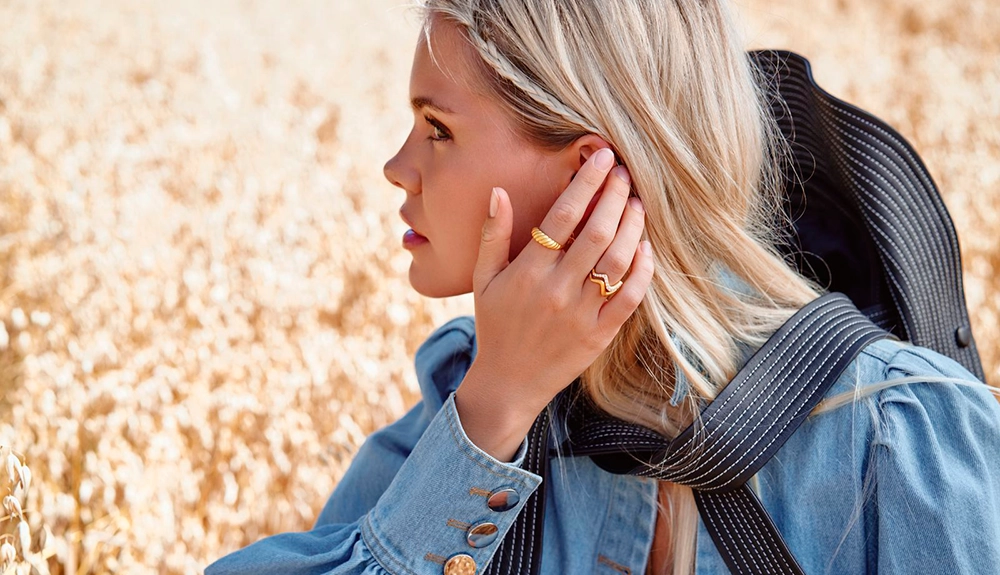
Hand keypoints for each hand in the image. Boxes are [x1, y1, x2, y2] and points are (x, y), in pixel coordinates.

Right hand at [455, 147, 654, 460]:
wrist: (508, 383)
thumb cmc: (495, 326)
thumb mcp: (482, 280)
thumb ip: (492, 235)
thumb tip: (498, 191)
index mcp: (528, 273)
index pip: (563, 217)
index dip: (586, 182)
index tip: (601, 157)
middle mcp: (557, 290)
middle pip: (597, 232)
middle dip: (615, 196)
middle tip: (624, 173)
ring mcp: (582, 314)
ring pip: (618, 262)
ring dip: (632, 227)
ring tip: (637, 204)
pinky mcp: (600, 334)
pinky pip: (630, 298)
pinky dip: (643, 271)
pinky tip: (645, 248)